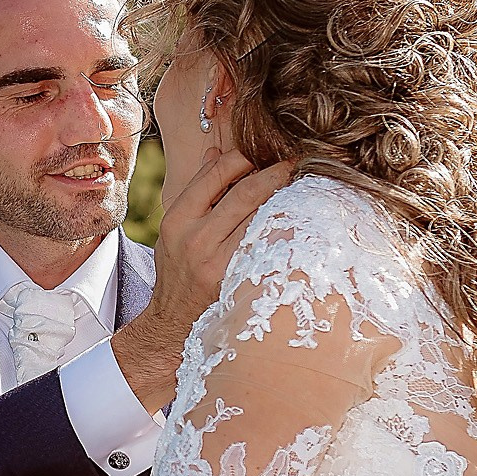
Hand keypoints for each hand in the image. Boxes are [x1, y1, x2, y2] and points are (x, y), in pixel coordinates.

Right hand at [111, 153, 295, 410]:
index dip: (244, 157)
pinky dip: (286, 228)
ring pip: (263, 217)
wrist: (174, 324)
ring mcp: (219, 261)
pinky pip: (269, 244)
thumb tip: (215, 151)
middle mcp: (196, 238)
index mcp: (178, 219)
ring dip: (287, 198)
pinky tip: (299, 220)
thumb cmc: (178, 271)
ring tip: (303, 187)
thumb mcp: (176, 229)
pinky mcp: (238, 279)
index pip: (215, 173)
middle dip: (275, 172)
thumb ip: (196, 190)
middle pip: (245, 191)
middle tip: (295, 163)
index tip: (264, 151)